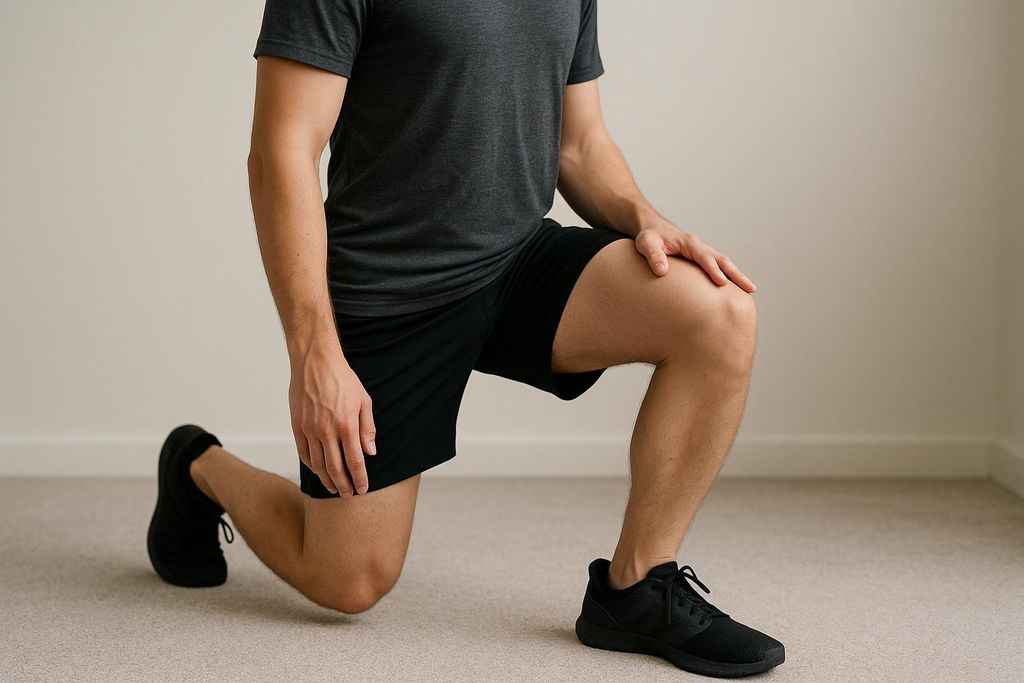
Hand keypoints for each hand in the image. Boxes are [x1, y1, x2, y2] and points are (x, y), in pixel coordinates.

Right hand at [288, 340, 375, 496]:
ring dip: (327, 479)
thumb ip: (367, 428)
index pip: (354, 460)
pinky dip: (311, 466)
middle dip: (343, 485)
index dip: (359, 478)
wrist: (315, 362)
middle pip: (335, 467)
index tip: (363, 489)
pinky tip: (318, 472)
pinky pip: (304, 452)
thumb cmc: (342, 379)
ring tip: (334, 489)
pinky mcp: (297, 425)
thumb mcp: (363, 401)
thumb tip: (371, 452)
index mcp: (346, 424)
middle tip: (349, 496)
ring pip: (318, 464)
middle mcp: (326, 430)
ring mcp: (309, 429)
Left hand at [633, 219, 756, 292]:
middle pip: (723, 260)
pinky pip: (718, 268)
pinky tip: (735, 290)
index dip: (713, 270)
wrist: (654, 230)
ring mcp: (703, 253)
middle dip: (737, 274)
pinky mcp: (702, 260)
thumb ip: (653, 256)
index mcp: (689, 242)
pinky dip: (729, 277)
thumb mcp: (646, 244)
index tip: (722, 283)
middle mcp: (700, 247)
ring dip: (737, 276)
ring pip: (724, 264)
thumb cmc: (649, 237)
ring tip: (750, 291)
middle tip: (750, 289)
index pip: (704, 257)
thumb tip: (661, 271)